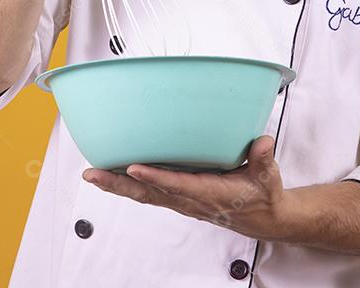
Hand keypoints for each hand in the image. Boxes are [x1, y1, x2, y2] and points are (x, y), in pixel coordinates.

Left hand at [82, 135, 289, 241]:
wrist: (262, 218)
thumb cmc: (262, 194)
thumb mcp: (267, 176)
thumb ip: (263, 159)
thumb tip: (262, 142)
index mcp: (210, 193)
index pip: (178, 185)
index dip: (155, 177)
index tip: (133, 167)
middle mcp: (190, 199)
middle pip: (149, 193)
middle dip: (119, 183)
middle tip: (94, 174)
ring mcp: (182, 201)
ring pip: (144, 194)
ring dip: (117, 185)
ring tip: (92, 175)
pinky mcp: (179, 199)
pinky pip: (149, 194)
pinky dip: (128, 186)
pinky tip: (112, 177)